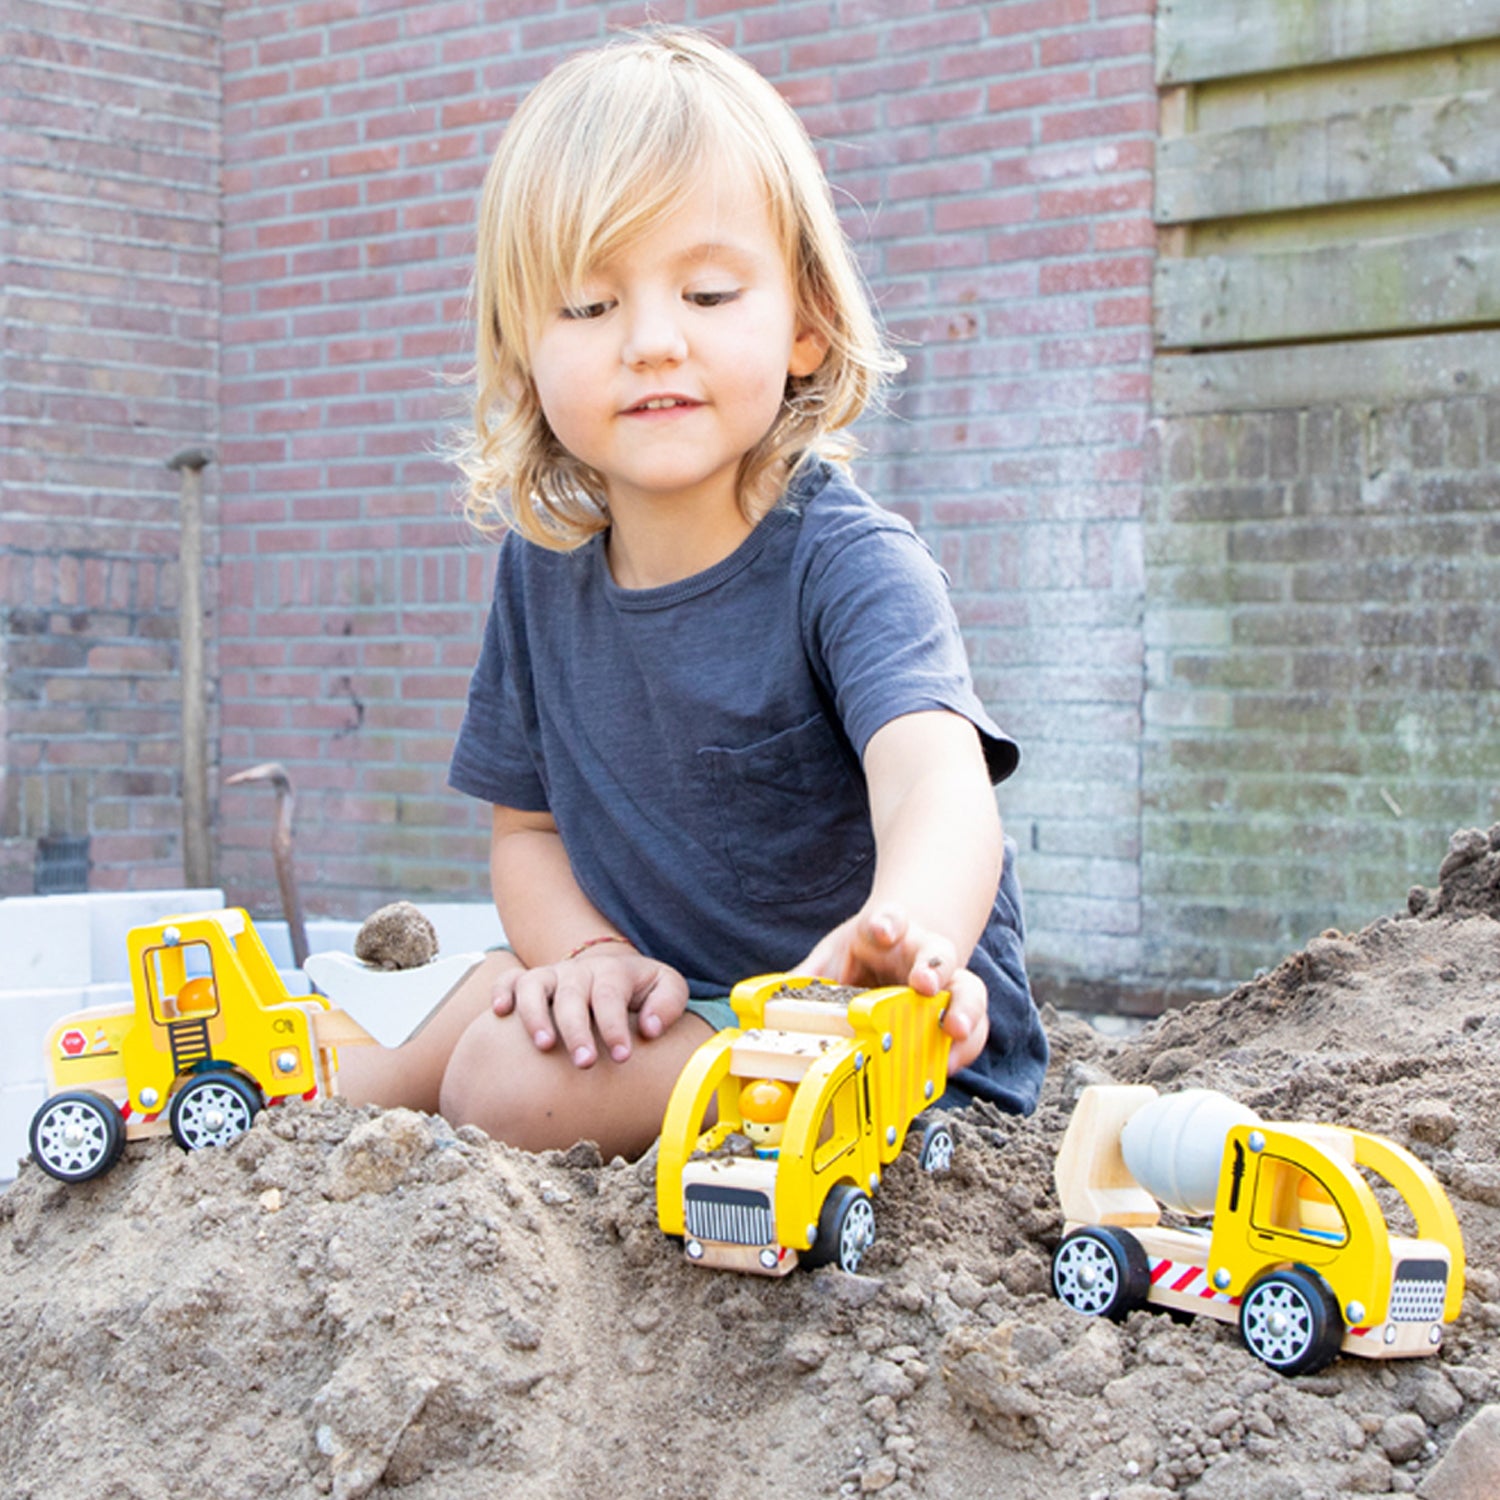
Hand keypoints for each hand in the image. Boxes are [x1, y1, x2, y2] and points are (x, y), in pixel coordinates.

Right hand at [491, 951, 688, 1068]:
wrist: (613, 972)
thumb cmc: (642, 990)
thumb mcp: (667, 988)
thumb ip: (668, 1004)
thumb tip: (651, 1029)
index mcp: (613, 972)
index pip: (610, 997)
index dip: (615, 1027)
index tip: (622, 1057)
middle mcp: (579, 972)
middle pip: (572, 997)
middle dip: (577, 1030)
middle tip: (585, 1063)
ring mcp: (552, 976)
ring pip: (534, 986)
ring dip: (535, 1015)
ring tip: (544, 1046)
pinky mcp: (529, 982)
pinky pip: (508, 980)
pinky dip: (501, 992)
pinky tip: (500, 1013)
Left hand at [797, 907, 988, 1074]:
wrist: (901, 944)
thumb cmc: (865, 953)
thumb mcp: (831, 959)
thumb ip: (806, 981)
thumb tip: (762, 1009)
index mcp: (888, 934)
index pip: (890, 919)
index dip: (888, 923)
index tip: (881, 931)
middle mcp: (921, 953)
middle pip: (937, 953)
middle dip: (933, 968)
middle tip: (925, 984)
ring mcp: (945, 982)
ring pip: (967, 988)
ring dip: (963, 1009)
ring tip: (953, 1028)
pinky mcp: (957, 1009)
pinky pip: (972, 1027)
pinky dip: (964, 1046)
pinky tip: (948, 1063)